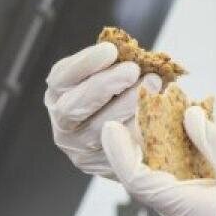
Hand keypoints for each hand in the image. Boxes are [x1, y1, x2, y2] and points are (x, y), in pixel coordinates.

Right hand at [43, 41, 160, 180]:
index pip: (62, 78)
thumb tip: (138, 55)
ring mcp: (81, 150)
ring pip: (100, 129)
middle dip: (104, 85)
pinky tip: (158, 112)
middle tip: (133, 70)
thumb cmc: (122, 92)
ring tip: (153, 85)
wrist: (135, 131)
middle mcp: (63, 125)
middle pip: (74, 107)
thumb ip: (118, 63)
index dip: (84, 63)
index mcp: (58, 94)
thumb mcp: (113, 74)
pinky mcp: (104, 166)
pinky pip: (122, 148)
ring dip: (127, 105)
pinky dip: (140, 128)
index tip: (110, 50)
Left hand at [100, 108, 215, 215]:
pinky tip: (190, 138)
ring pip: (171, 186)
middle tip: (139, 111)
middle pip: (152, 184)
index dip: (120, 154)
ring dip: (166, 154)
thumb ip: (209, 136)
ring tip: (162, 117)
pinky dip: (187, 165)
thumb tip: (183, 116)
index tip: (111, 127)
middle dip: (143, 148)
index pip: (140, 184)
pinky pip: (190, 191)